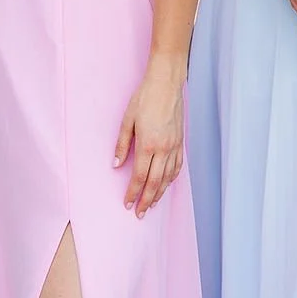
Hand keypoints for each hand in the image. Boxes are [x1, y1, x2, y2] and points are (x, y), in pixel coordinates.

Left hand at [115, 60, 186, 215]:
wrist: (166, 84)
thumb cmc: (145, 98)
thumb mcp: (127, 120)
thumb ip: (122, 144)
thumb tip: (116, 164)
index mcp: (148, 144)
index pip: (140, 176)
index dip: (133, 192)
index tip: (127, 203)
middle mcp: (163, 149)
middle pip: (155, 182)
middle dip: (147, 200)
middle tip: (140, 213)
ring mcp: (174, 146)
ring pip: (168, 177)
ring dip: (160, 193)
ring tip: (152, 204)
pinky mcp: (180, 141)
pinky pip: (177, 166)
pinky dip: (171, 179)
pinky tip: (166, 184)